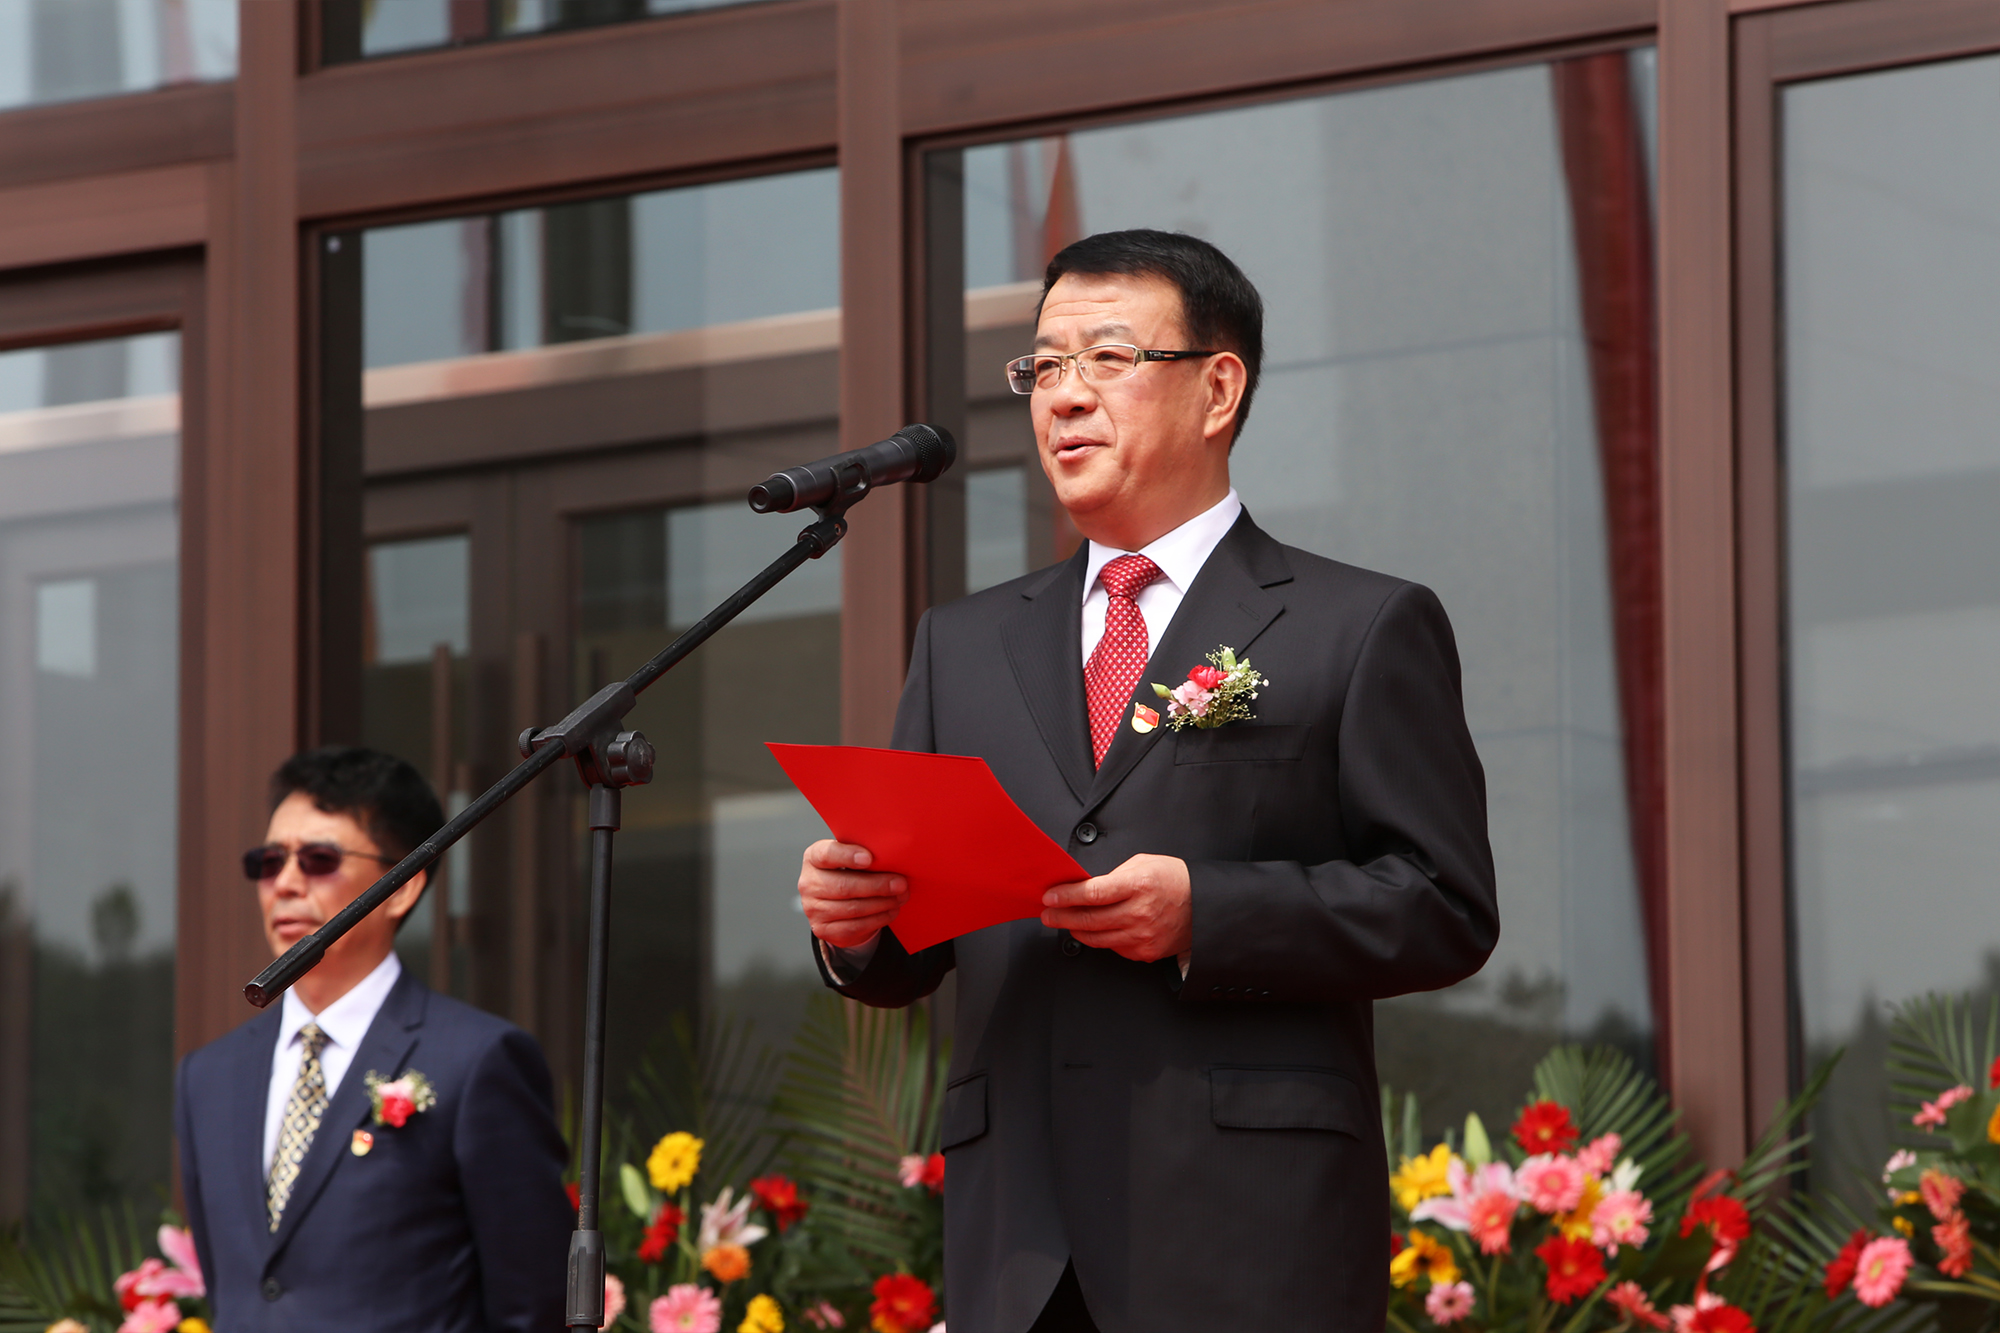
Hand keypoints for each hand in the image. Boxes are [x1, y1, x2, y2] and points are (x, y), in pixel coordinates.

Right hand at [798, 840, 906, 949]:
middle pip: (844, 886)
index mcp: (814, 858)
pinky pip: (854, 926)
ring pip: (853, 908)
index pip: (827, 854)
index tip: (869, 858)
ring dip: (882, 903)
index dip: (847, 856)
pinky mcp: (822, 929)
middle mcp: (808, 883)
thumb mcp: (851, 858)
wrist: (836, 901)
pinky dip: (878, 919)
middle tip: (900, 883)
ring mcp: (813, 909)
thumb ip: (865, 854)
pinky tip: (891, 911)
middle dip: (877, 886)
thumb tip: (893, 858)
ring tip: (900, 897)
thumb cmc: (848, 872)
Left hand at [1040, 854, 1191, 963]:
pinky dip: (1099, 938)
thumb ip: (1114, 876)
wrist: (1204, 906)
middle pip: (1089, 918)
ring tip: (1064, 921)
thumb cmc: (1174, 881)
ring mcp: (1142, 936)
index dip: (1067, 896)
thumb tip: (1085, 886)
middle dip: (1061, 916)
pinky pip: (1112, 948)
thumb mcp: (1144, 864)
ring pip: (1096, 938)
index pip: (1093, 893)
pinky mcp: (1144, 952)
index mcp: (1139, 885)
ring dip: (1075, 929)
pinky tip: (1093, 929)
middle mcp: (1140, 913)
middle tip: (1048, 913)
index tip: (1050, 896)